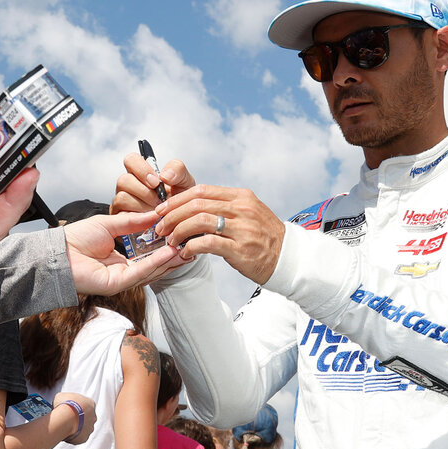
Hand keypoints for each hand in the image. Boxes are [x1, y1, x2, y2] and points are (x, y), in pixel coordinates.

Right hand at [53, 392, 96, 444]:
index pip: (85, 406)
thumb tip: (60, 401)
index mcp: (91, 403)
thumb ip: (64, 399)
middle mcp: (93, 416)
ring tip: (64, 428)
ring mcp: (90, 427)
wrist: (66, 418)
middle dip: (77, 419)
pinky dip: (72, 437)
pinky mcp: (85, 437)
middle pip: (85, 418)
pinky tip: (65, 434)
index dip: (76, 408)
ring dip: (75, 428)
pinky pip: (79, 437)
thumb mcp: (61, 396)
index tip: (68, 410)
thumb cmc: (65, 405)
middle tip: (66, 420)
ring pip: (83, 429)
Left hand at [63, 211, 190, 293]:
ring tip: (186, 246)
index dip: (164, 245)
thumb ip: (133, 221)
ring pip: (152, 269)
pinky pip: (142, 271)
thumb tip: (155, 215)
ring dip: (170, 258)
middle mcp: (122, 270)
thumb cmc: (75, 238)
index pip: (148, 253)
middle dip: (173, 254)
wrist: (56, 252)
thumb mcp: (110, 223)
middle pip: (154, 263)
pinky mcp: (117, 283)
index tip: (179, 234)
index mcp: (120, 257)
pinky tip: (170, 252)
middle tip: (191, 243)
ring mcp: (121, 279)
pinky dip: (157, 262)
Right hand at [111, 155, 196, 213]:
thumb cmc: (180, 200)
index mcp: (141, 173)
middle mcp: (129, 186)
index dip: (142, 169)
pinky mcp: (121, 219)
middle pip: (124, 180)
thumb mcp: (185, 181)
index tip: (156, 182)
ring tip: (157, 212)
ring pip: (122, 198)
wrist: (181, 222)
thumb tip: (164, 175)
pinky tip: (151, 221)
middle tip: (160, 201)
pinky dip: (138, 219)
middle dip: (145, 192)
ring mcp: (122, 202)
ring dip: (143, 206)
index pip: (131, 160)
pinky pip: (122, 216)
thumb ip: (177, 170)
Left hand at [154, 182, 285, 284]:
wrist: (287, 258)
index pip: (202, 190)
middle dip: (172, 215)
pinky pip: (207, 243)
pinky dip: (191, 247)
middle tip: (160, 227)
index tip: (162, 210)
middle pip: (196, 204)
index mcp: (241, 197)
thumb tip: (193, 207)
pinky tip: (186, 252)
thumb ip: (225, 207)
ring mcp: (242, 228)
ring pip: (199, 221)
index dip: (177, 199)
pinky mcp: (240, 249)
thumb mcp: (249, 213)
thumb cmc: (264, 237)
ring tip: (170, 241)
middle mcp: (242, 209)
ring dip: (178, 231)